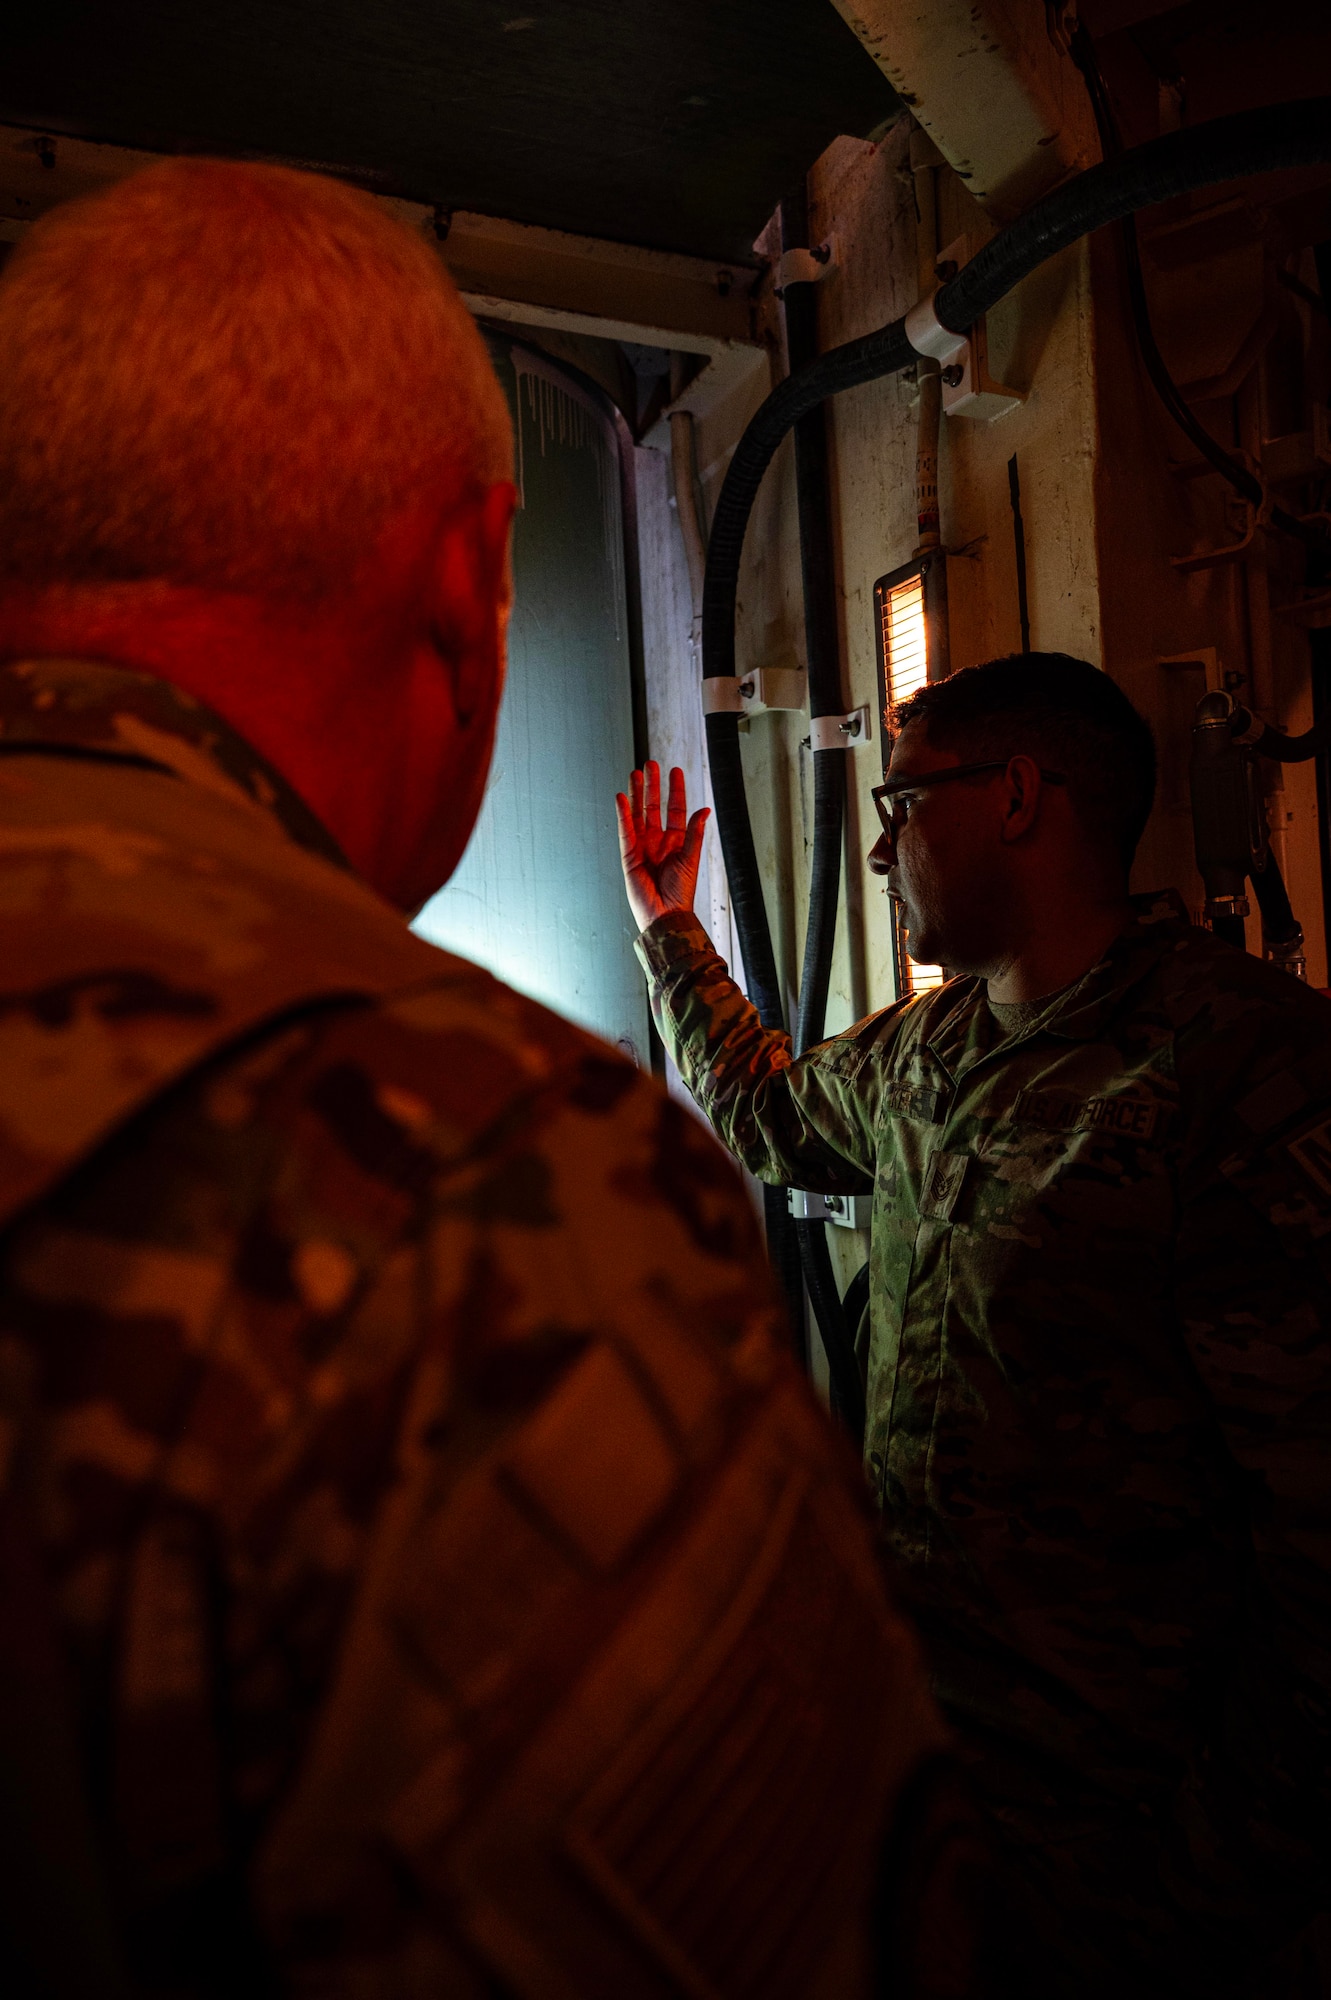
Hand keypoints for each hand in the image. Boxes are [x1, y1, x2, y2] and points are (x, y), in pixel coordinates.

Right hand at [615, 761, 710, 932]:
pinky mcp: (629, 855)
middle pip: (653, 806)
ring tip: (635, 773)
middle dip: (652, 785)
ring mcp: (642, 846)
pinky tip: (621, 798)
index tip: (675, 771)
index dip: (675, 790)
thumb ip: (694, 833)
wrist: (666, 914)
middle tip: (650, 764)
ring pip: (637, 814)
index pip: (674, 809)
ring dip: (636, 794)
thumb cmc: (680, 892)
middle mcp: (658, 840)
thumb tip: (704, 809)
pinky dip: (623, 814)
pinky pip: (625, 830)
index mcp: (675, 841)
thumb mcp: (690, 858)